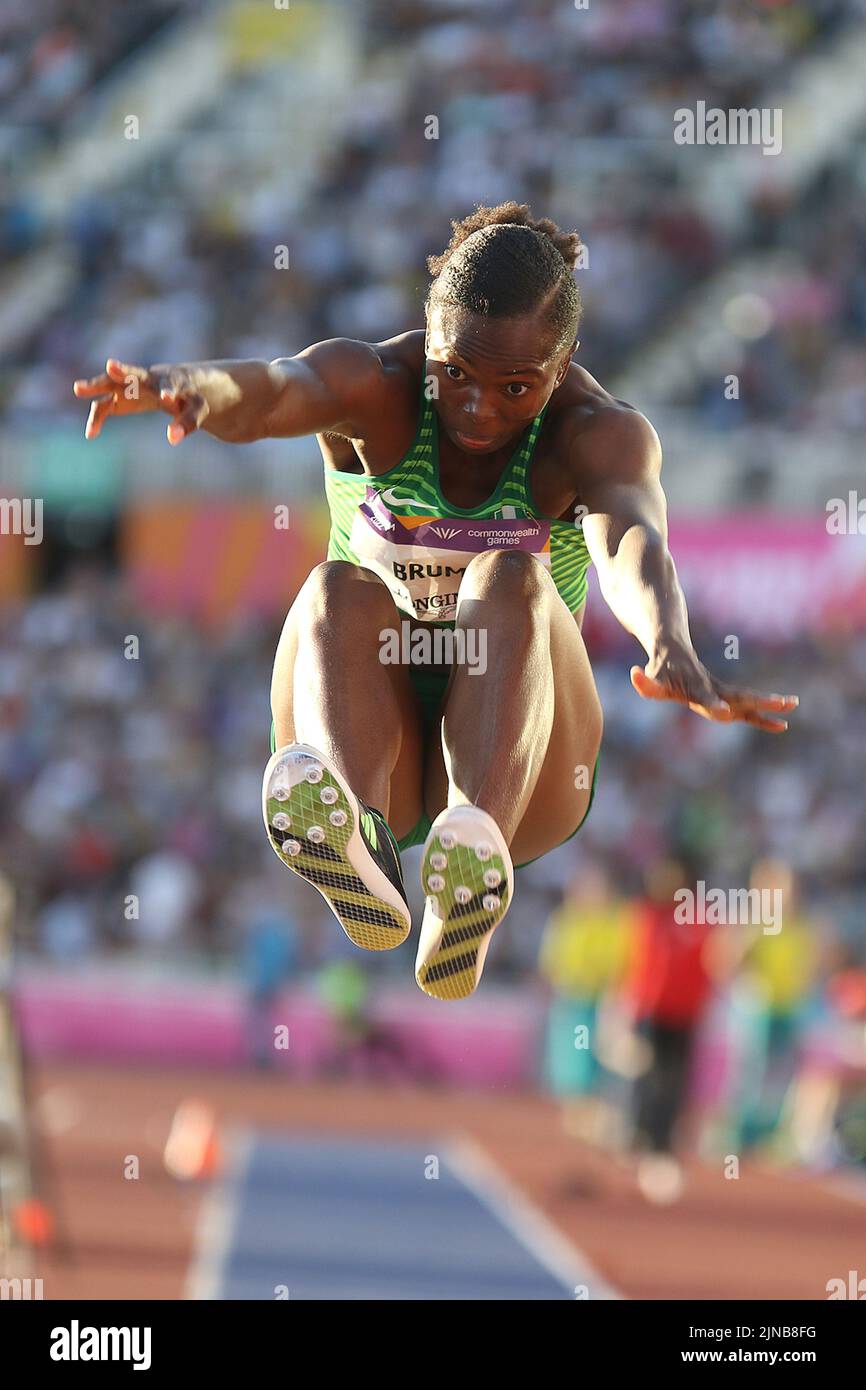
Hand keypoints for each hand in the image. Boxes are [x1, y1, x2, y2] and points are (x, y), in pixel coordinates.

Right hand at [73, 359, 209, 444]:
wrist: (177, 385)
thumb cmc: (190, 397)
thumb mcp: (196, 410)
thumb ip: (188, 423)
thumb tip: (172, 439)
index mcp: (171, 380)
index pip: (170, 385)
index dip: (168, 391)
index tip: (166, 398)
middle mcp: (147, 379)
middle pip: (134, 373)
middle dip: (123, 371)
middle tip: (111, 367)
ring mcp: (129, 386)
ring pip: (111, 385)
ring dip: (96, 386)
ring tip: (78, 389)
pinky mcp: (118, 398)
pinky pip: (104, 407)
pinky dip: (97, 419)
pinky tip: (91, 434)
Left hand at [630, 643, 797, 731]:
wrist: (672, 647)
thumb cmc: (660, 667)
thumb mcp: (650, 677)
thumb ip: (644, 682)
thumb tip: (635, 675)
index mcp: (696, 686)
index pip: (705, 697)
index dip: (713, 705)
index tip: (724, 714)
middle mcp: (713, 688)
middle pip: (739, 696)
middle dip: (760, 702)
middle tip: (782, 703)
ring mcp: (722, 692)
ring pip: (749, 700)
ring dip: (769, 705)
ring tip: (793, 705)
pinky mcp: (725, 698)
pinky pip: (747, 711)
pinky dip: (763, 718)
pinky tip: (782, 726)